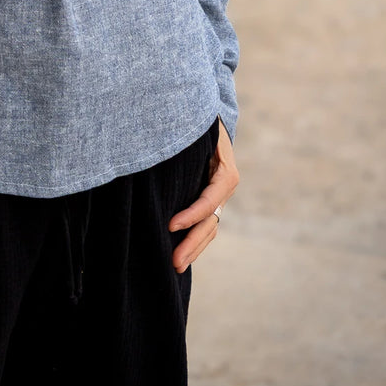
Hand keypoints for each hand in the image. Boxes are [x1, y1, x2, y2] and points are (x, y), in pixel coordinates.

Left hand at [168, 118, 238, 273]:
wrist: (209, 118)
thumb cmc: (199, 121)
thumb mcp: (197, 127)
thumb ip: (184, 137)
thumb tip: (160, 142)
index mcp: (226, 172)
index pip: (209, 200)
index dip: (192, 215)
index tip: (170, 224)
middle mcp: (225, 188)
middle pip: (210, 222)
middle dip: (192, 243)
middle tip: (174, 261)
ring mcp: (219, 197)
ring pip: (209, 229)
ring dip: (193, 249)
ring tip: (175, 266)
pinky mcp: (209, 200)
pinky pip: (204, 225)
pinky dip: (193, 241)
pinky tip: (180, 255)